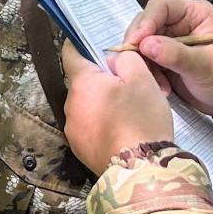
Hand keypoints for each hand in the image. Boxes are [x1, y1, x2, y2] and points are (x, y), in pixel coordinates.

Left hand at [61, 42, 172, 174]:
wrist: (140, 171)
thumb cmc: (141, 120)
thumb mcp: (142, 78)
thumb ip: (125, 59)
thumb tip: (113, 60)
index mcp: (82, 83)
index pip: (71, 54)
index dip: (80, 44)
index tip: (89, 42)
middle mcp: (70, 106)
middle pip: (83, 83)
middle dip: (101, 80)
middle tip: (127, 83)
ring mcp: (73, 131)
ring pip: (87, 107)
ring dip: (102, 104)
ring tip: (129, 111)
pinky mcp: (81, 150)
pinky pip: (91, 128)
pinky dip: (104, 125)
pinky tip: (124, 131)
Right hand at [124, 0, 212, 121]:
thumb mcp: (205, 66)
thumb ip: (176, 54)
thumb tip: (145, 44)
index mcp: (194, 13)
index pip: (161, 7)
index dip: (146, 21)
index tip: (136, 42)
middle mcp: (180, 23)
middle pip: (146, 24)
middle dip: (139, 44)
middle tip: (135, 64)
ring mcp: (171, 42)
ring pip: (142, 45)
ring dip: (144, 64)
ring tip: (158, 84)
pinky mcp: (165, 61)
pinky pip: (146, 62)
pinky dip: (149, 75)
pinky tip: (163, 89)